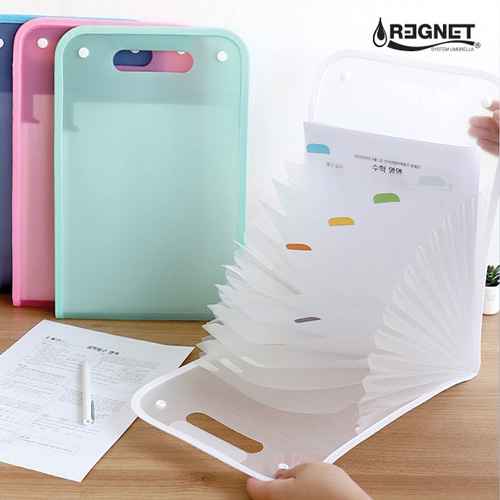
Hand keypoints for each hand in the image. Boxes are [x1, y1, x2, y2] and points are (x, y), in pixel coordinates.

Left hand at [246, 462, 372, 499]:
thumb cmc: (328, 489)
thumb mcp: (306, 468)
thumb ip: (290, 471)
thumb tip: (285, 474)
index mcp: (276, 495)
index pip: (254, 487)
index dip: (253, 475)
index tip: (253, 470)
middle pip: (269, 493)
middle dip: (273, 478)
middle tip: (277, 466)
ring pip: (284, 496)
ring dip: (286, 484)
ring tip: (296, 471)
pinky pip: (295, 499)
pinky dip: (297, 491)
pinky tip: (306, 483)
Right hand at [469, 100, 498, 155]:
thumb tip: (496, 113)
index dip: (494, 105)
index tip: (484, 103)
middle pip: (496, 123)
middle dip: (483, 122)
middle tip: (472, 121)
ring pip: (494, 135)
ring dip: (481, 133)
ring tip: (472, 132)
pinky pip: (495, 148)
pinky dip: (487, 145)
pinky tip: (480, 142)